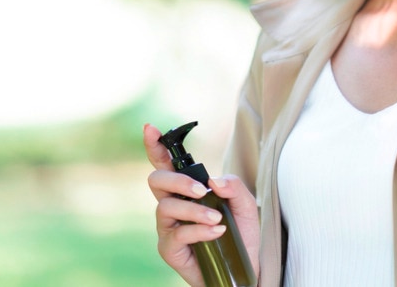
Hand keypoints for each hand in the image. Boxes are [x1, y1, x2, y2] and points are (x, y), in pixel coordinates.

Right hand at [143, 124, 260, 285]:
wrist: (244, 268)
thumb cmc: (240, 233)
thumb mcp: (245, 205)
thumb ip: (233, 187)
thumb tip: (214, 181)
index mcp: (187, 189)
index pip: (166, 164)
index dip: (156, 146)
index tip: (150, 128)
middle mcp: (172, 205)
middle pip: (156, 181)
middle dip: (178, 181)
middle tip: (202, 191)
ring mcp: (168, 227)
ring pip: (165, 207)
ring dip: (195, 211)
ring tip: (218, 220)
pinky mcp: (169, 249)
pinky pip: (177, 234)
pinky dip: (199, 230)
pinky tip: (217, 232)